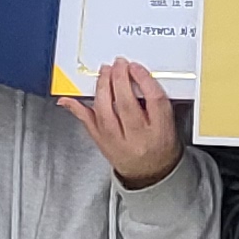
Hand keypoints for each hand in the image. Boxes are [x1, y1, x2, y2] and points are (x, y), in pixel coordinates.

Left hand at [64, 57, 182, 187]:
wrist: (151, 174)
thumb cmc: (160, 146)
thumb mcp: (169, 124)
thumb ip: (155, 101)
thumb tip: (136, 77)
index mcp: (160, 132)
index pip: (154, 101)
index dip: (143, 80)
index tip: (136, 68)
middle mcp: (138, 139)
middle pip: (126, 104)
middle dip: (119, 79)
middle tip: (118, 65)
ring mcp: (117, 142)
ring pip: (105, 111)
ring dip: (102, 87)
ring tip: (104, 73)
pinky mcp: (102, 144)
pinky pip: (88, 124)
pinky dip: (77, 108)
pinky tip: (69, 99)